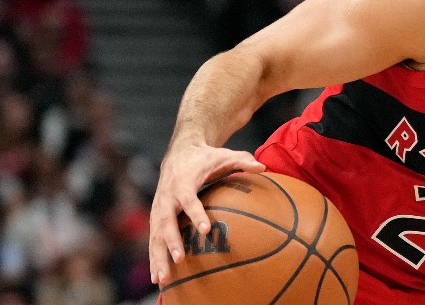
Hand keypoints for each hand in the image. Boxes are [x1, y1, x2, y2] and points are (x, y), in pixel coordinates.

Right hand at [148, 143, 265, 285]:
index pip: (189, 200)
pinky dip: (154, 258)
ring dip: (158, 257)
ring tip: (163, 279)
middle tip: (180, 259)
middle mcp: (167, 197)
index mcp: (183, 183)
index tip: (206, 230)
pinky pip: (153, 239)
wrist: (180, 152)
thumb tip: (264, 167)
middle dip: (172, 241)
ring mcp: (159, 208)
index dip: (196, 214)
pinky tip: (157, 278)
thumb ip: (243, 161)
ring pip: (155, 235)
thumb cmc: (206, 157)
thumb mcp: (224, 155)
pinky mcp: (156, 217)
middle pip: (166, 221)